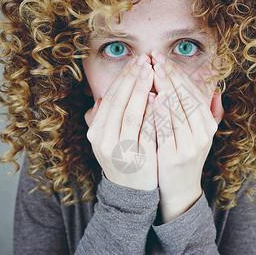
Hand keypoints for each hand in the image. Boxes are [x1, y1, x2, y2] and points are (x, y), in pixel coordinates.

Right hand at [84, 55, 157, 190]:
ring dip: (141, 90)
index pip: (110, 98)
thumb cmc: (123, 159)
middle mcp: (103, 140)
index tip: (135, 61)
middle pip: (119, 102)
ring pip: (131, 114)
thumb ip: (104, 120)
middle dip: (133, 78)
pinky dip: (152, 112)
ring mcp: (120, 151)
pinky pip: (147, 131)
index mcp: (96, 132)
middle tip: (146, 60)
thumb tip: (102, 97)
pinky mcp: (139, 159)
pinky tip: (159, 97)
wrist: (131, 194)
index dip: (123, 78)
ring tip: (153, 72)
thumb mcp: (107, 141)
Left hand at [151, 52, 223, 222]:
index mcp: (207, 124)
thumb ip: (208, 114)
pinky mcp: (175, 157)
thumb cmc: (184, 157)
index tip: (163, 58)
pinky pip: (167, 130)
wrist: (179, 191)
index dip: (178, 73)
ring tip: (154, 70)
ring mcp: (191, 146)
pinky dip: (161, 112)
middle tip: (155, 57)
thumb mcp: (199, 135)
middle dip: (171, 74)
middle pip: (187, 97)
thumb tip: (215, 92)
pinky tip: (153, 97)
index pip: (193, 92)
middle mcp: (203, 133)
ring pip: (179, 110)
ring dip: (166, 87)